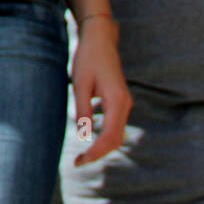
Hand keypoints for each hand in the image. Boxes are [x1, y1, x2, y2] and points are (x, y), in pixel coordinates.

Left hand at [71, 16, 131, 165]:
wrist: (101, 40)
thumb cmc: (88, 59)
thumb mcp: (80, 85)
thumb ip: (83, 110)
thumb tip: (83, 136)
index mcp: (117, 101)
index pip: (109, 136)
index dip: (95, 152)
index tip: (80, 161)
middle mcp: (125, 105)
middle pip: (115, 140)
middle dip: (98, 154)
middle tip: (78, 162)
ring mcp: (124, 104)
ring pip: (116, 135)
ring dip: (101, 147)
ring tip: (83, 155)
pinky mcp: (120, 103)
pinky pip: (115, 126)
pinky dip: (104, 137)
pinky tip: (90, 140)